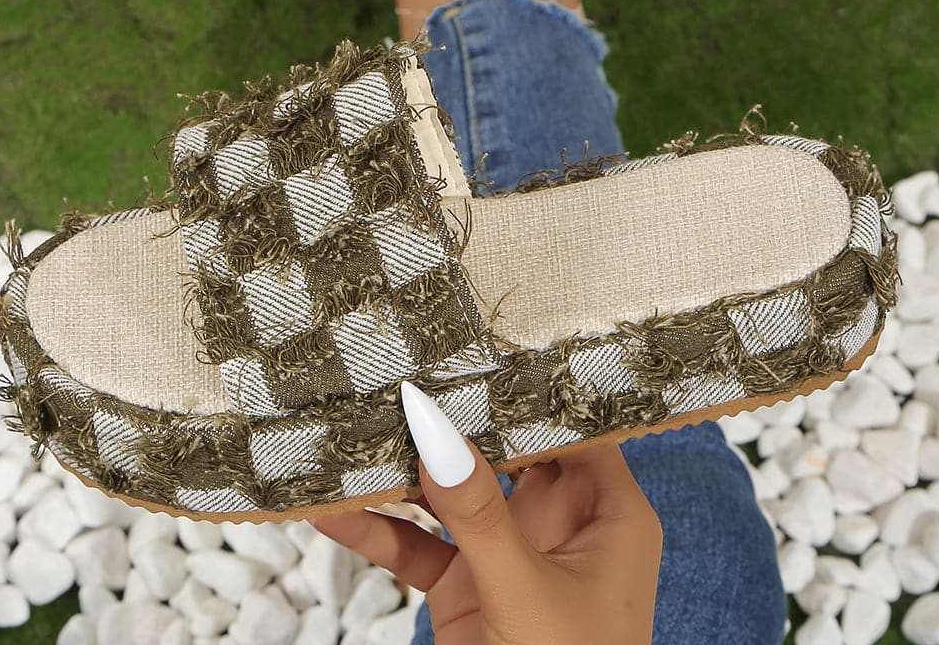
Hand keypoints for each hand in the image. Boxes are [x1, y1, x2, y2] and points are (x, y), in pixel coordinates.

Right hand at [308, 381, 662, 644]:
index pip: (573, 426)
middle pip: (503, 450)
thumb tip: (439, 433)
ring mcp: (510, 554)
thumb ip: (481, 515)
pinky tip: (330, 511)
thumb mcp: (527, 594)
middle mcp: (560, 522)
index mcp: (608, 513)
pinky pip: (420, 548)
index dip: (531, 386)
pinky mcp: (468, 589)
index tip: (479, 344)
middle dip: (452, 417)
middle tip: (401, 369)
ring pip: (452, 495)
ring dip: (402, 471)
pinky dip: (378, 531)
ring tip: (351, 429)